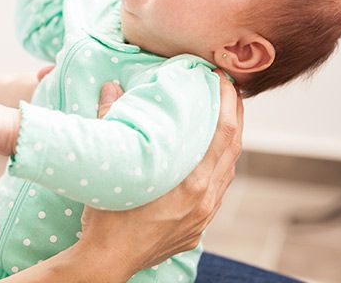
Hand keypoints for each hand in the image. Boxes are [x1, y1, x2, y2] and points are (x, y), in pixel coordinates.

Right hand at [78, 70, 243, 274]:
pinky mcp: (197, 228)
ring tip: (223, 117)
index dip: (228, 101)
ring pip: (228, 171)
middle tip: (229, 88)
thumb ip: (111, 120)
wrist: (106, 261)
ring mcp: (203, 216)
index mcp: (191, 182)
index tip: (224, 78)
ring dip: (230, 141)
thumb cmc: (106, 216)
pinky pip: (218, 190)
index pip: (223, 132)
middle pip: (233, 148)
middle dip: (235, 114)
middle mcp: (205, 199)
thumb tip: (111, 87)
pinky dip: (219, 166)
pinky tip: (209, 157)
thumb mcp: (110, 165)